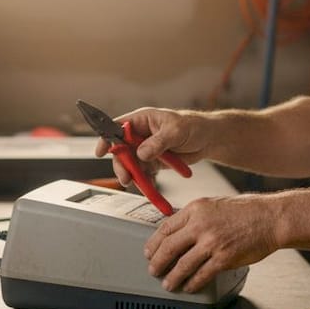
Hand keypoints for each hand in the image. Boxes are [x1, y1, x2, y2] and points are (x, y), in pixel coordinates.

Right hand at [94, 107, 209, 186]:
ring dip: (134, 176)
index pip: (117, 127)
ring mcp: (145, 149)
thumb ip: (158, 142)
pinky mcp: (153, 162)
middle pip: (121, 151)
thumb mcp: (176, 131)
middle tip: (126, 178)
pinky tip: (151, 188)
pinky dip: (145, 182)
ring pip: (131, 165)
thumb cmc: (194, 126)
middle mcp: (140, 135)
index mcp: (142, 120)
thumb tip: (142, 153)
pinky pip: (143, 174)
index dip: (106, 138)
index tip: (101, 151)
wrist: (208, 140)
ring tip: (142, 185)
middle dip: (122, 165)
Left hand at [145, 194, 278, 292]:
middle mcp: (200, 225)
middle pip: (169, 247)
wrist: (270, 218)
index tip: (149, 252)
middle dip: (157, 262)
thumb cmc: (246, 211)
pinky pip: (202, 274)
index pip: (166, 227)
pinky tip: (188, 287)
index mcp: (196, 209)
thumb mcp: (213, 204)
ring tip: (168, 284)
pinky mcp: (224, 258)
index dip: (154, 243)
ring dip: (172, 277)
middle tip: (153, 270)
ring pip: (183, 264)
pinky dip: (192, 283)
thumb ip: (195, 218)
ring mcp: (212, 242)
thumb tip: (178, 233)